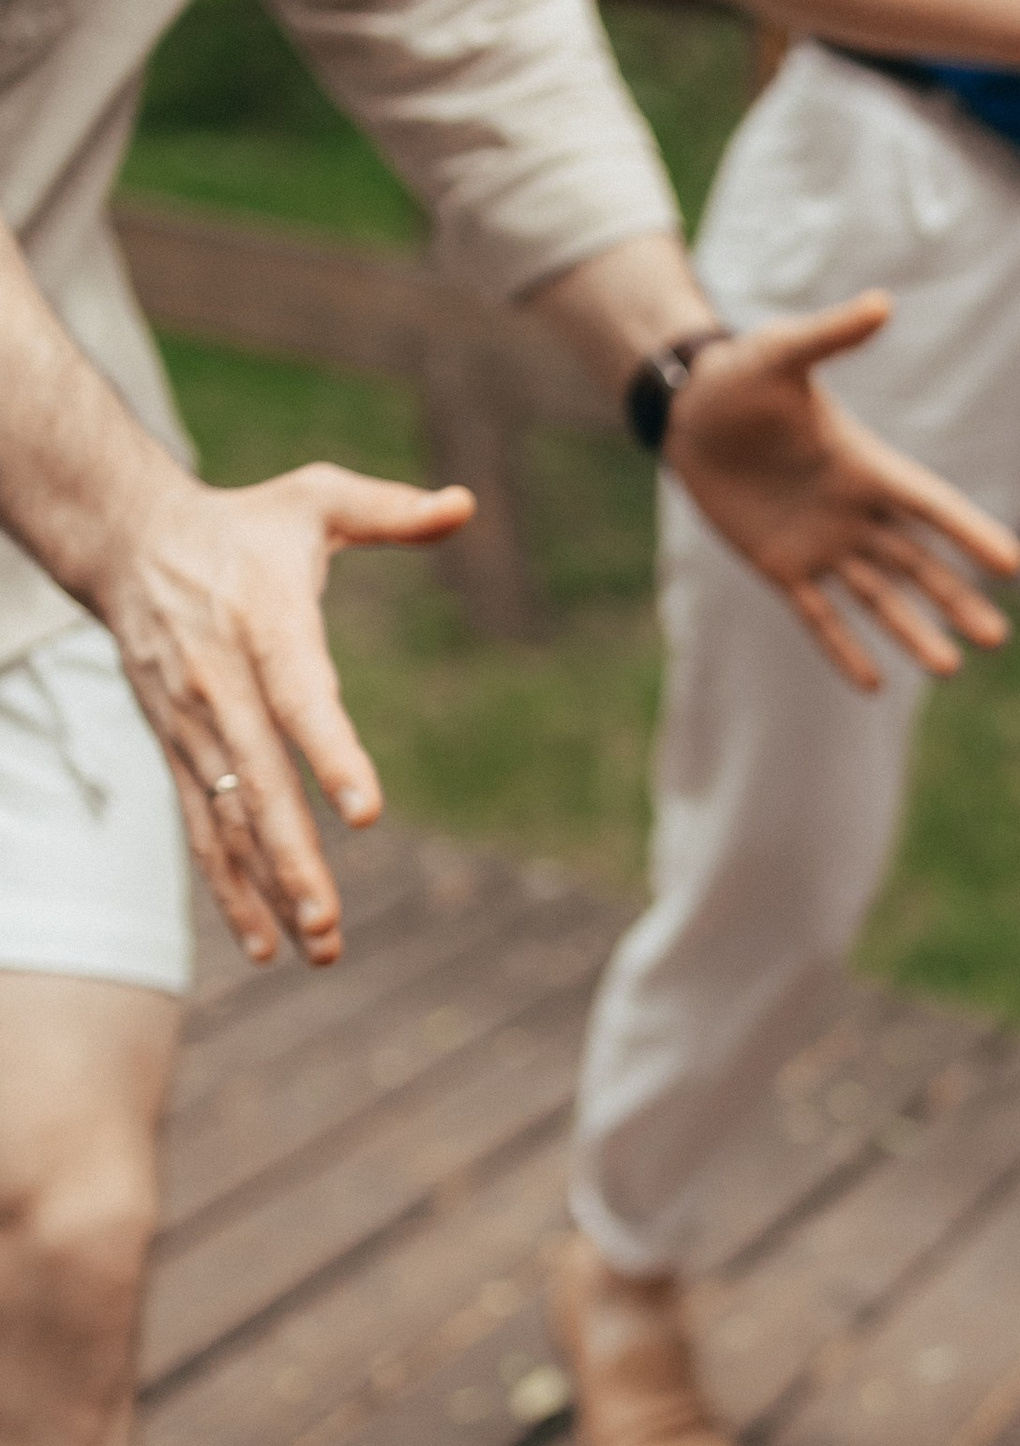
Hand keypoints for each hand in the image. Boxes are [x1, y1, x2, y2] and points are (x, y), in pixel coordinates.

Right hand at [96, 457, 474, 970]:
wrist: (127, 542)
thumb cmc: (243, 525)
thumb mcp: (315, 499)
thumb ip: (390, 510)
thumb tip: (466, 504)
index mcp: (265, 624)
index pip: (300, 697)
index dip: (332, 754)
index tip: (368, 812)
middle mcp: (222, 685)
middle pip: (261, 784)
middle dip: (294, 860)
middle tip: (332, 923)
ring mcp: (194, 726)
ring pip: (231, 819)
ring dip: (268, 888)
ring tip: (315, 947)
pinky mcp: (179, 751)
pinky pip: (204, 828)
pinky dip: (228, 887)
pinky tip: (263, 944)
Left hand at [666, 297, 1019, 692]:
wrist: (691, 412)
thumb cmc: (740, 376)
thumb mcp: (781, 353)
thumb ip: (830, 336)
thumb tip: (881, 304)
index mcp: (865, 466)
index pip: (929, 506)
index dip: (969, 533)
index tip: (1011, 565)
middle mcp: (855, 511)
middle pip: (918, 563)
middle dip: (956, 600)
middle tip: (996, 640)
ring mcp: (822, 543)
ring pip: (879, 597)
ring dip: (914, 632)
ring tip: (950, 668)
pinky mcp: (783, 566)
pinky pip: (819, 616)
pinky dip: (844, 647)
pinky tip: (874, 684)